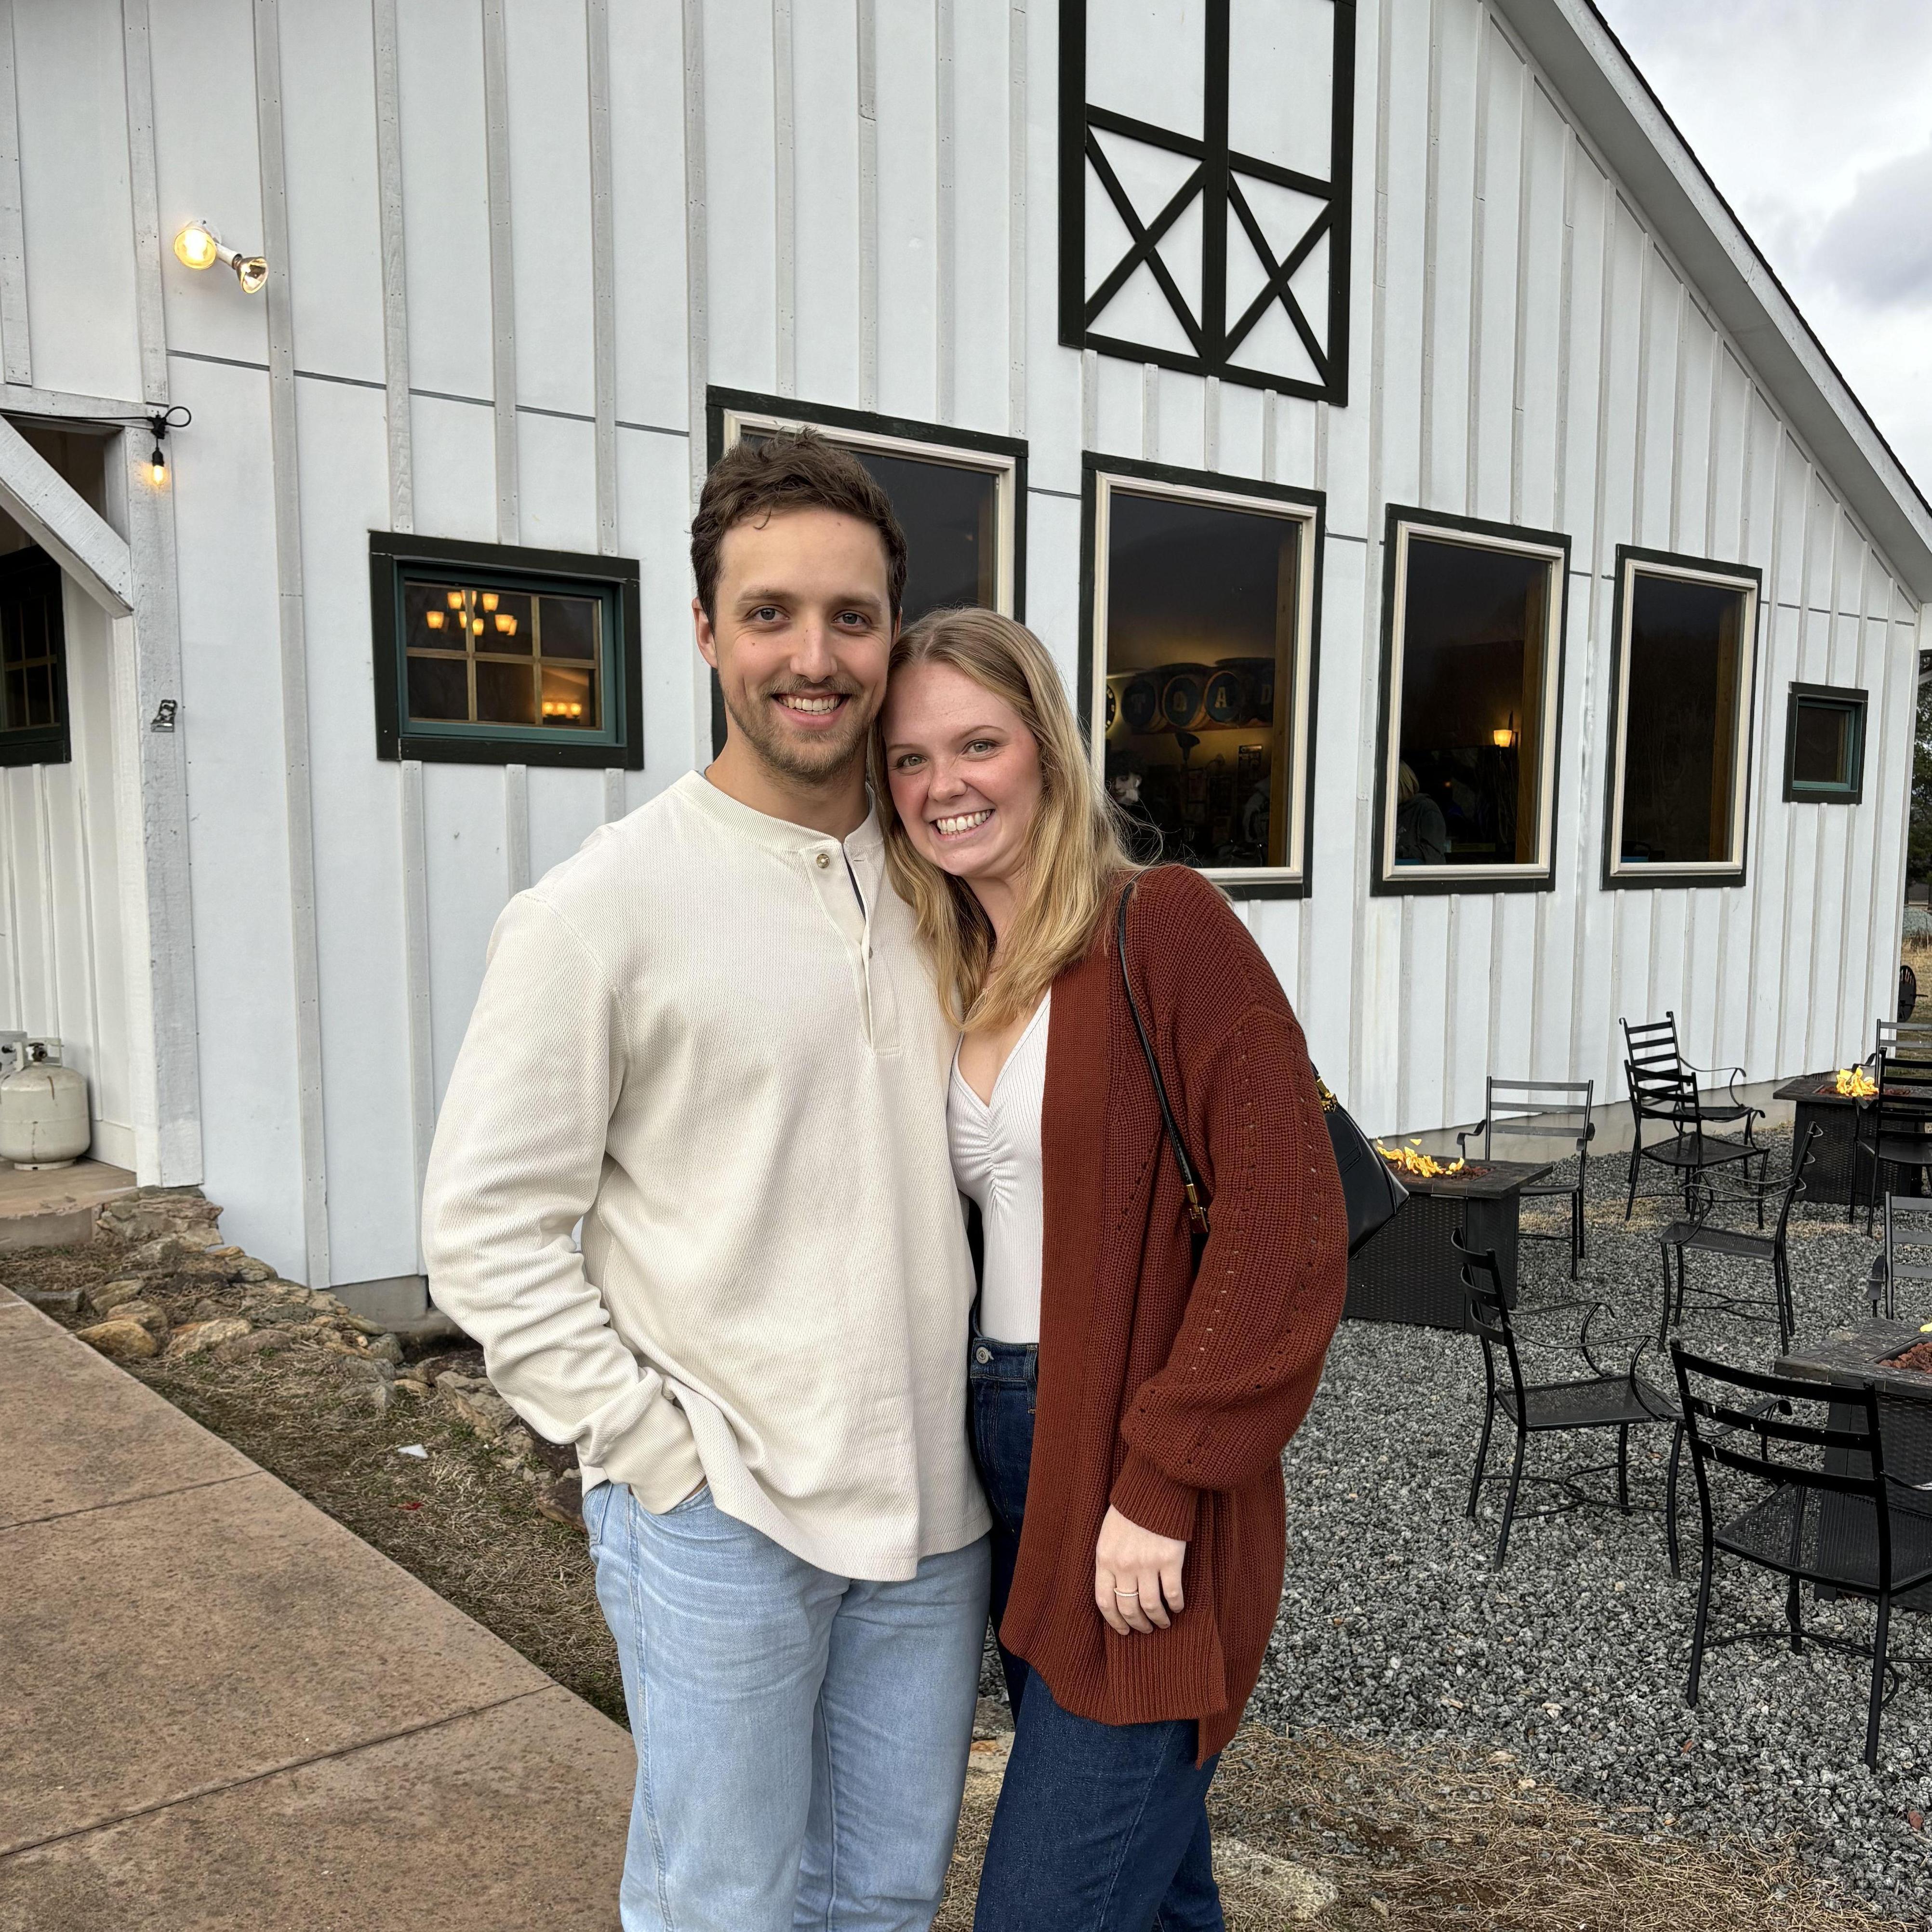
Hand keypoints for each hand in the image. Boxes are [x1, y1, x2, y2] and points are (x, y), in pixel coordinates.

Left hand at [1094, 1504, 1185, 1634]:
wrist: (1154, 1487)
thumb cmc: (1130, 1510)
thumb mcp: (1108, 1534)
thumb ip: (1109, 1561)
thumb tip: (1114, 1590)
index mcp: (1105, 1558)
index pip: (1104, 1601)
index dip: (1114, 1621)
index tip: (1123, 1631)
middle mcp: (1124, 1564)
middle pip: (1128, 1607)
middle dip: (1137, 1624)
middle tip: (1145, 1629)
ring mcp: (1147, 1563)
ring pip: (1151, 1606)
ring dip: (1158, 1619)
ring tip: (1163, 1622)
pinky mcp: (1170, 1559)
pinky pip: (1173, 1593)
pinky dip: (1176, 1605)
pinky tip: (1178, 1607)